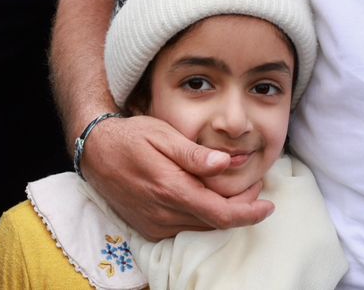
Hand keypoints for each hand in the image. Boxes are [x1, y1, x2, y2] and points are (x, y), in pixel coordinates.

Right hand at [82, 114, 273, 237]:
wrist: (95, 151)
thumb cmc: (130, 136)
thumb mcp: (162, 134)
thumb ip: (193, 153)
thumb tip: (225, 163)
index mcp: (170, 188)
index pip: (219, 213)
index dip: (248, 213)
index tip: (267, 205)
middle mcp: (163, 212)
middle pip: (214, 223)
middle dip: (240, 209)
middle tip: (254, 187)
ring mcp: (155, 224)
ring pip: (201, 228)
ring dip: (222, 214)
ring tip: (236, 192)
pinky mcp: (149, 229)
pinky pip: (184, 229)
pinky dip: (202, 218)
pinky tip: (207, 199)